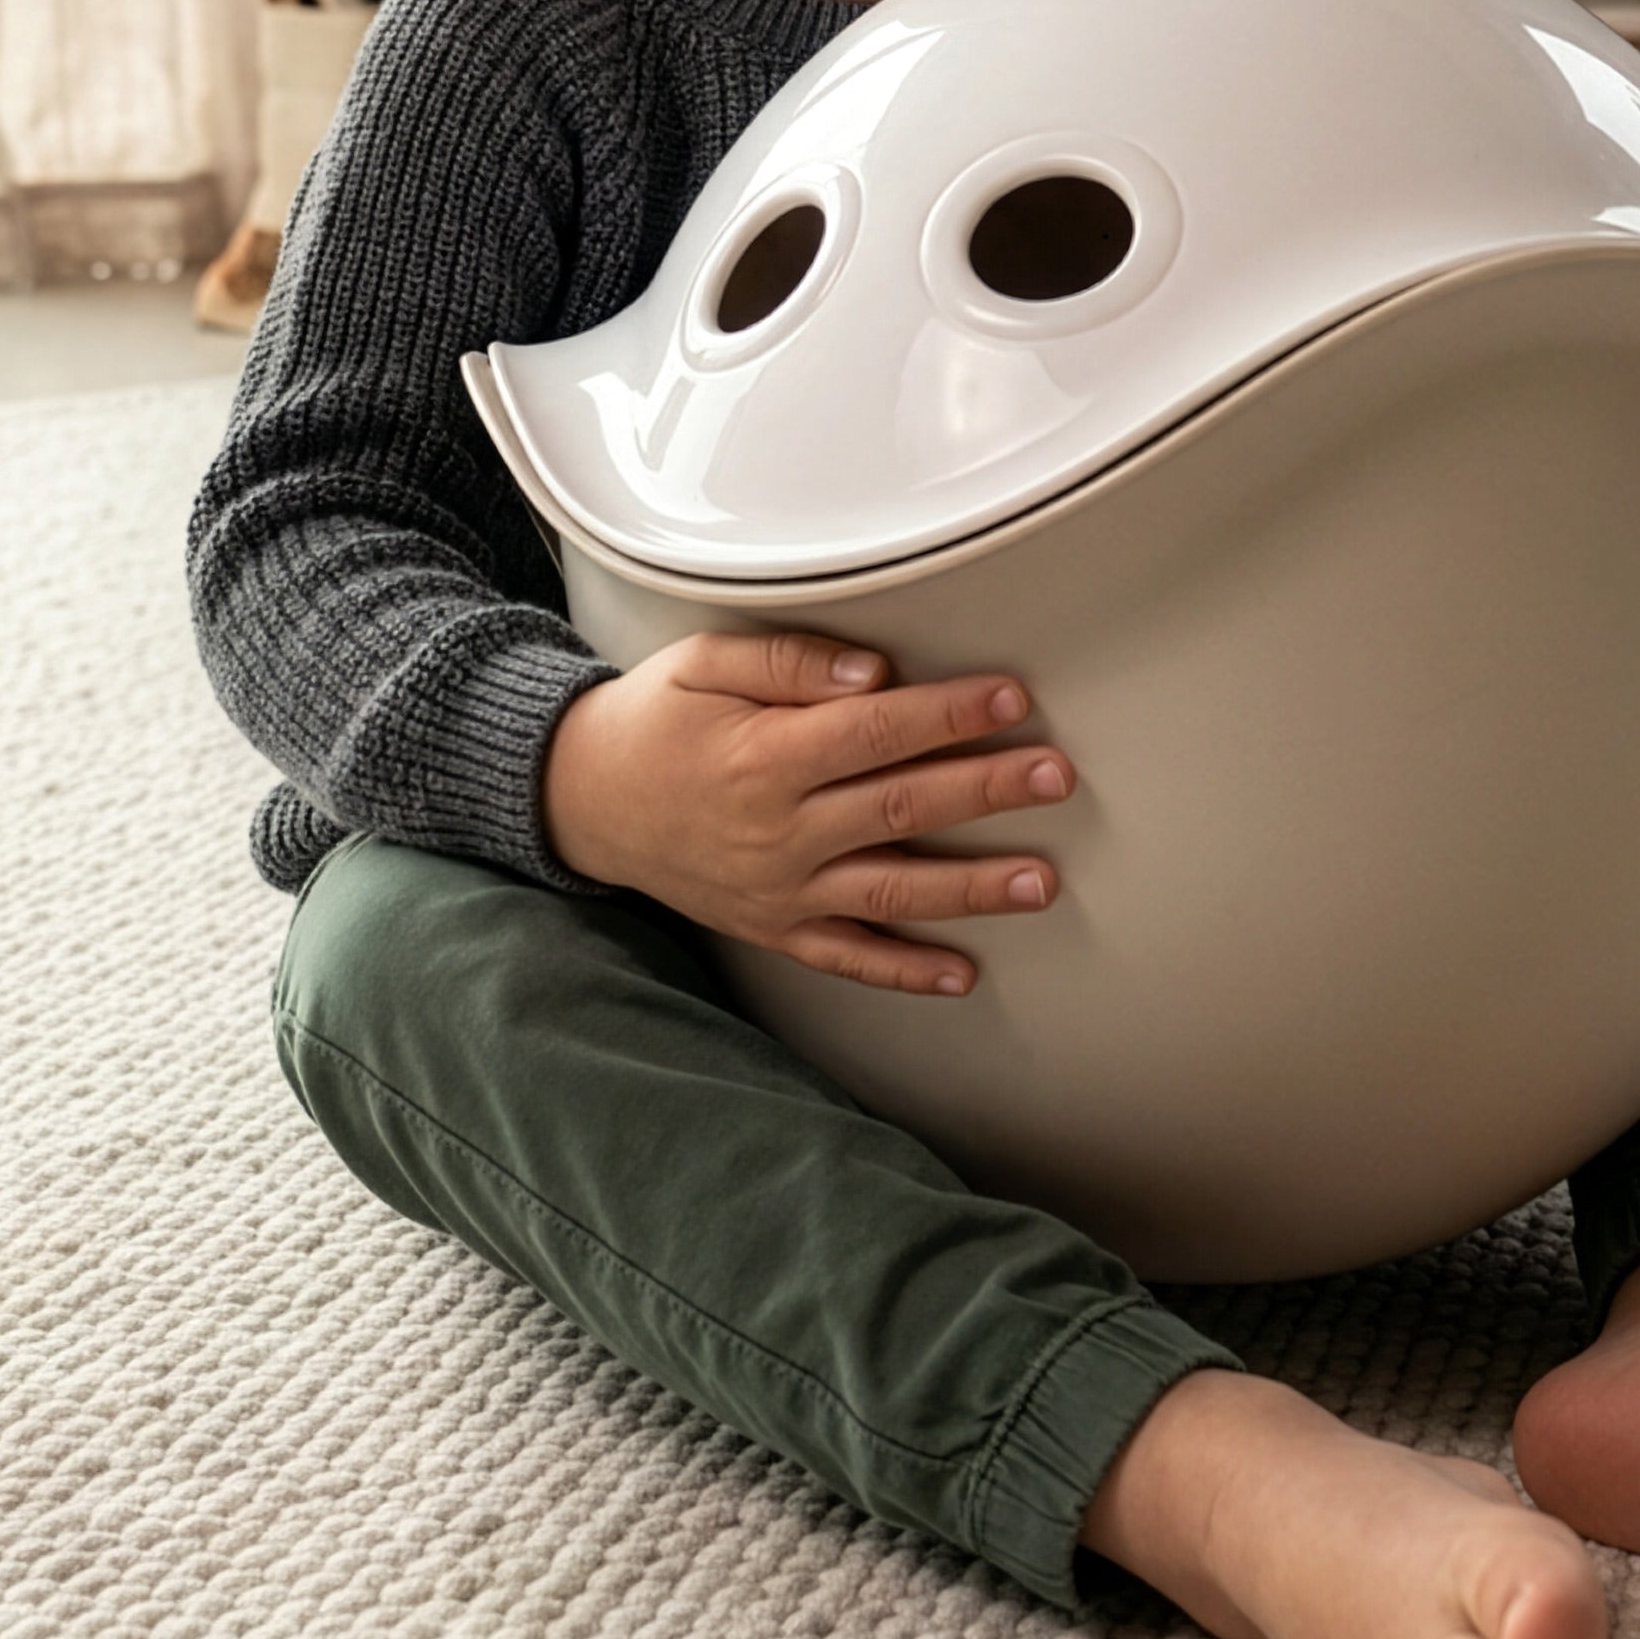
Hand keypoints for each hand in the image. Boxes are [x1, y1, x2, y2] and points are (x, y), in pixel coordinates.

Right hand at [539, 631, 1071, 994]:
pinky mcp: (774, 927)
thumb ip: (790, 663)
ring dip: (972, 888)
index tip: (1011, 700)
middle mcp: (777, 829)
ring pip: (890, 890)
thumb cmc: (655, 720)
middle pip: (900, 807)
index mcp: (764, 756)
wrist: (584, 801)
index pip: (875, 732)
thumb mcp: (703, 665)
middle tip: (1056, 776)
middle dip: (985, 791)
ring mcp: (779, 888)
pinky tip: (963, 975)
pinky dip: (905, 971)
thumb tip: (875, 671)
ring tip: (1042, 882)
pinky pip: (847, 956)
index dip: (948, 715)